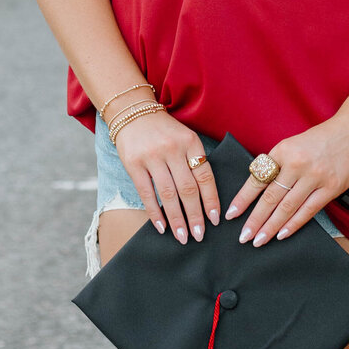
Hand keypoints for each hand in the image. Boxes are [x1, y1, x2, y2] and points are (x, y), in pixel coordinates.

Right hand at [111, 110, 220, 244]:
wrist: (133, 112)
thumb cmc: (164, 130)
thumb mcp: (184, 138)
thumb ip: (194, 161)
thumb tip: (205, 198)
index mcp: (190, 142)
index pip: (205, 176)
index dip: (211, 200)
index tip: (216, 220)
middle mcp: (172, 149)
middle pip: (188, 189)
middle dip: (195, 216)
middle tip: (199, 236)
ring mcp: (152, 156)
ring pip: (168, 194)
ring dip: (177, 219)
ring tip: (182, 237)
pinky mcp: (134, 163)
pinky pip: (146, 193)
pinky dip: (155, 212)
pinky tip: (161, 227)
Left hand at [224, 107, 348, 245]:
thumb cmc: (321, 138)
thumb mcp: (293, 144)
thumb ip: (278, 164)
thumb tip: (259, 189)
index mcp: (283, 150)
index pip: (257, 179)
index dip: (243, 199)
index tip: (231, 214)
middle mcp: (297, 164)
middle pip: (270, 197)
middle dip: (254, 219)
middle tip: (243, 236)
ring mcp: (315, 176)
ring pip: (287, 207)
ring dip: (271, 227)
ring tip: (259, 240)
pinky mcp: (331, 187)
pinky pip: (308, 210)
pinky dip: (294, 224)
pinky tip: (282, 234)